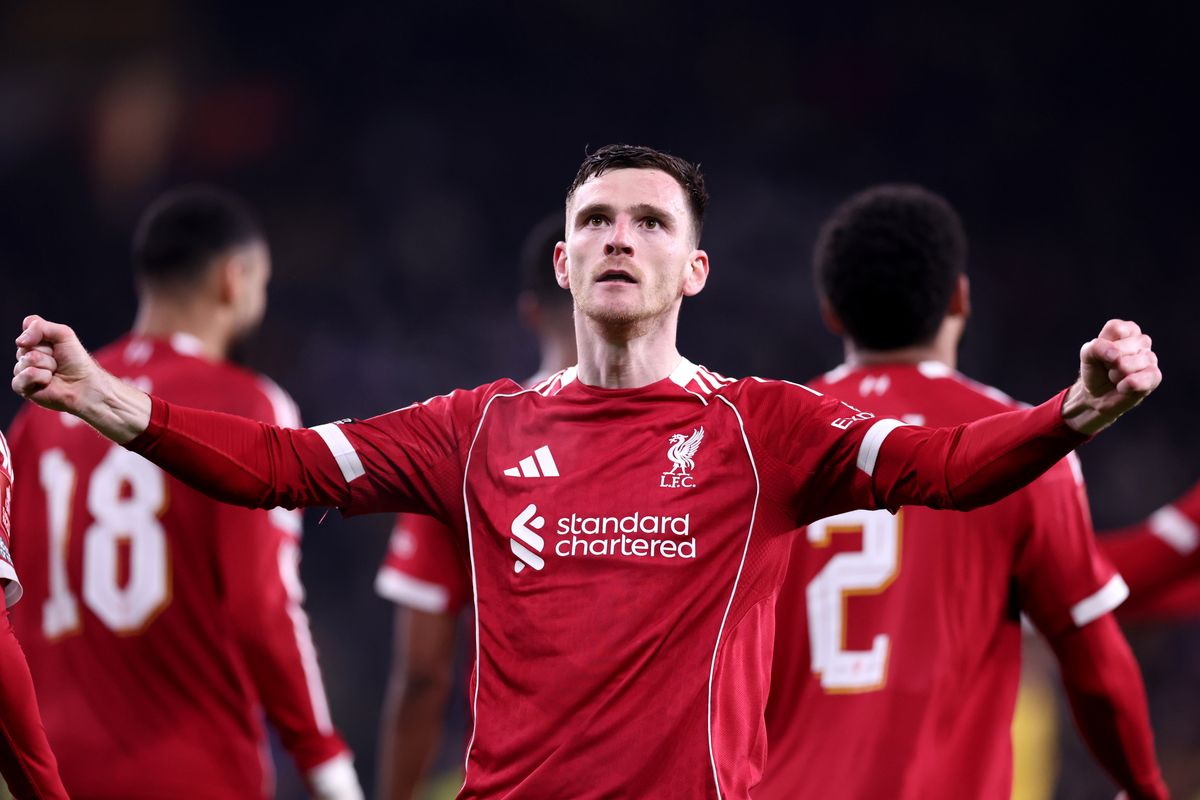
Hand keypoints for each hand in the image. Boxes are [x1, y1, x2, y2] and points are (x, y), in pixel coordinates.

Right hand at [13, 315, 99, 412]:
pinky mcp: (22, 387)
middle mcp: (26, 354)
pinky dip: (39, 378)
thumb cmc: (76, 360)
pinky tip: (48, 382)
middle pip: (25, 345)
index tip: (57, 343)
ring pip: (26, 360)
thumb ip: (39, 326)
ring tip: (55, 372)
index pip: (28, 325)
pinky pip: (20, 377)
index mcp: (35, 341)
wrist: (84, 384)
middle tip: (58, 361)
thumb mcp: (63, 334)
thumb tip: (19, 341)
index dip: (43, 334)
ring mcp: (22, 370)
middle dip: (47, 352)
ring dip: (46, 366)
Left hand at [1063, 319, 1160, 434]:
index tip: (1101, 353)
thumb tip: (1116, 355)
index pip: (1116, 329)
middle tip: (1109, 368)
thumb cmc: (1095, 369)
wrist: (1097, 395)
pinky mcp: (1154, 377)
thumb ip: (1097, 347)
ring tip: (1116, 377)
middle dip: (1109, 362)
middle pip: (1121, 349)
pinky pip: (1144, 378)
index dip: (1103, 345)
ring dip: (1115, 375)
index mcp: (1127, 330)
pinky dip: (1128, 385)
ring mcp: (1150, 359)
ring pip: (1128, 365)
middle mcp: (1141, 341)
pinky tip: (1122, 387)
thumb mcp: (1087, 354)